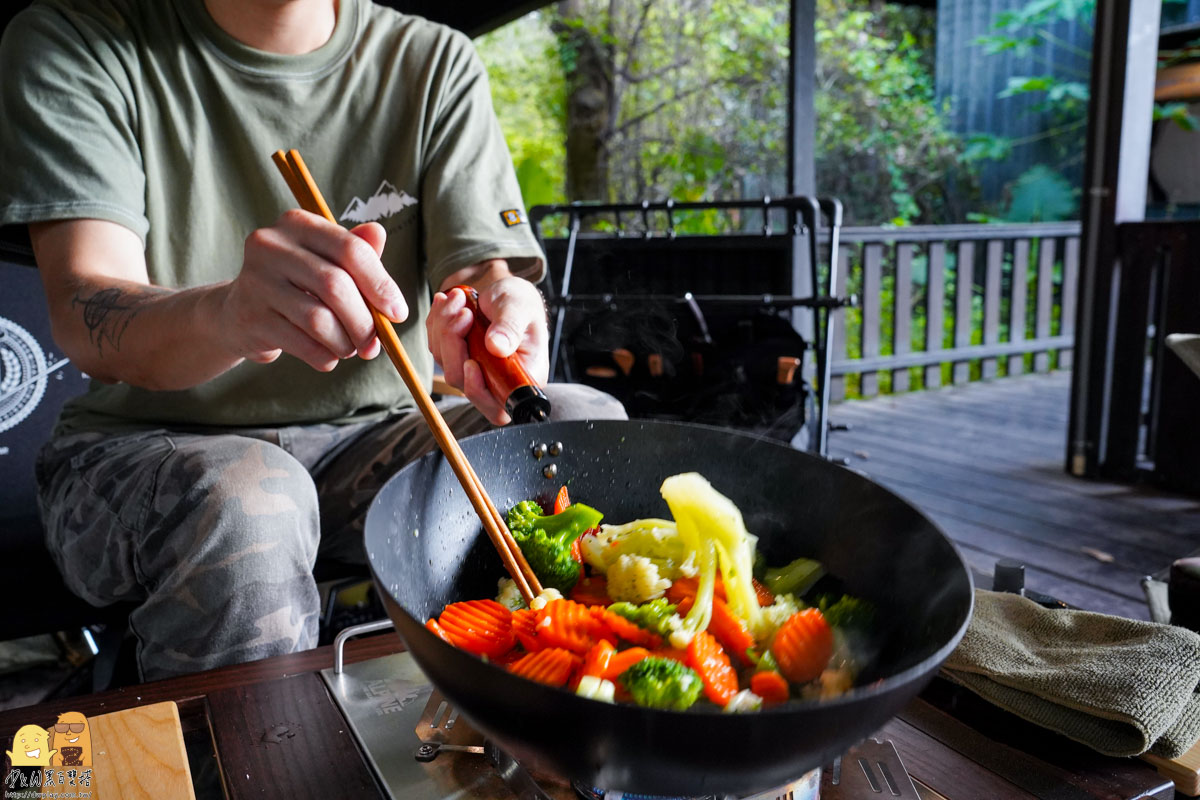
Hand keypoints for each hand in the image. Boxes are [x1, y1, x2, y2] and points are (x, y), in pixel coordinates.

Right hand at [220, 210, 407, 370]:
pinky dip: (325, 356)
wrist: (238, 313)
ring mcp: (256, 281)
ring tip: (349, 349)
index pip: (350, 250)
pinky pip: (302, 344)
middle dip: (364, 322)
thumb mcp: (326, 262)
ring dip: (345, 343)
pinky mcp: (250, 317)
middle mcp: (271, 245)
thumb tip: (378, 232)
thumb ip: (356, 251)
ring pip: (320, 319)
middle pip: (336, 286)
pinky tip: (327, 356)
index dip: (381, 285)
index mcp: (297, 224)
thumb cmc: (296, 284)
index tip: (398, 314)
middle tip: (374, 344)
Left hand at [427, 267, 547, 424]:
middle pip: (464, 383)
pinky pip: (438, 349)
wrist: (505, 292)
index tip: (471, 362)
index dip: (479, 390)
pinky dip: (438, 324)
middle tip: (463, 312)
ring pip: (447, 365)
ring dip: (445, 329)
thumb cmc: (520, 302)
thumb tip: (496, 347)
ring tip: (458, 299)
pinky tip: (448, 304)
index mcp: (523, 378)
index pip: (498, 406)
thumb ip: (510, 327)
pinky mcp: (458, 360)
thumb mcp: (520, 308)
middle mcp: (498, 381)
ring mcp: (475, 372)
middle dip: (455, 346)